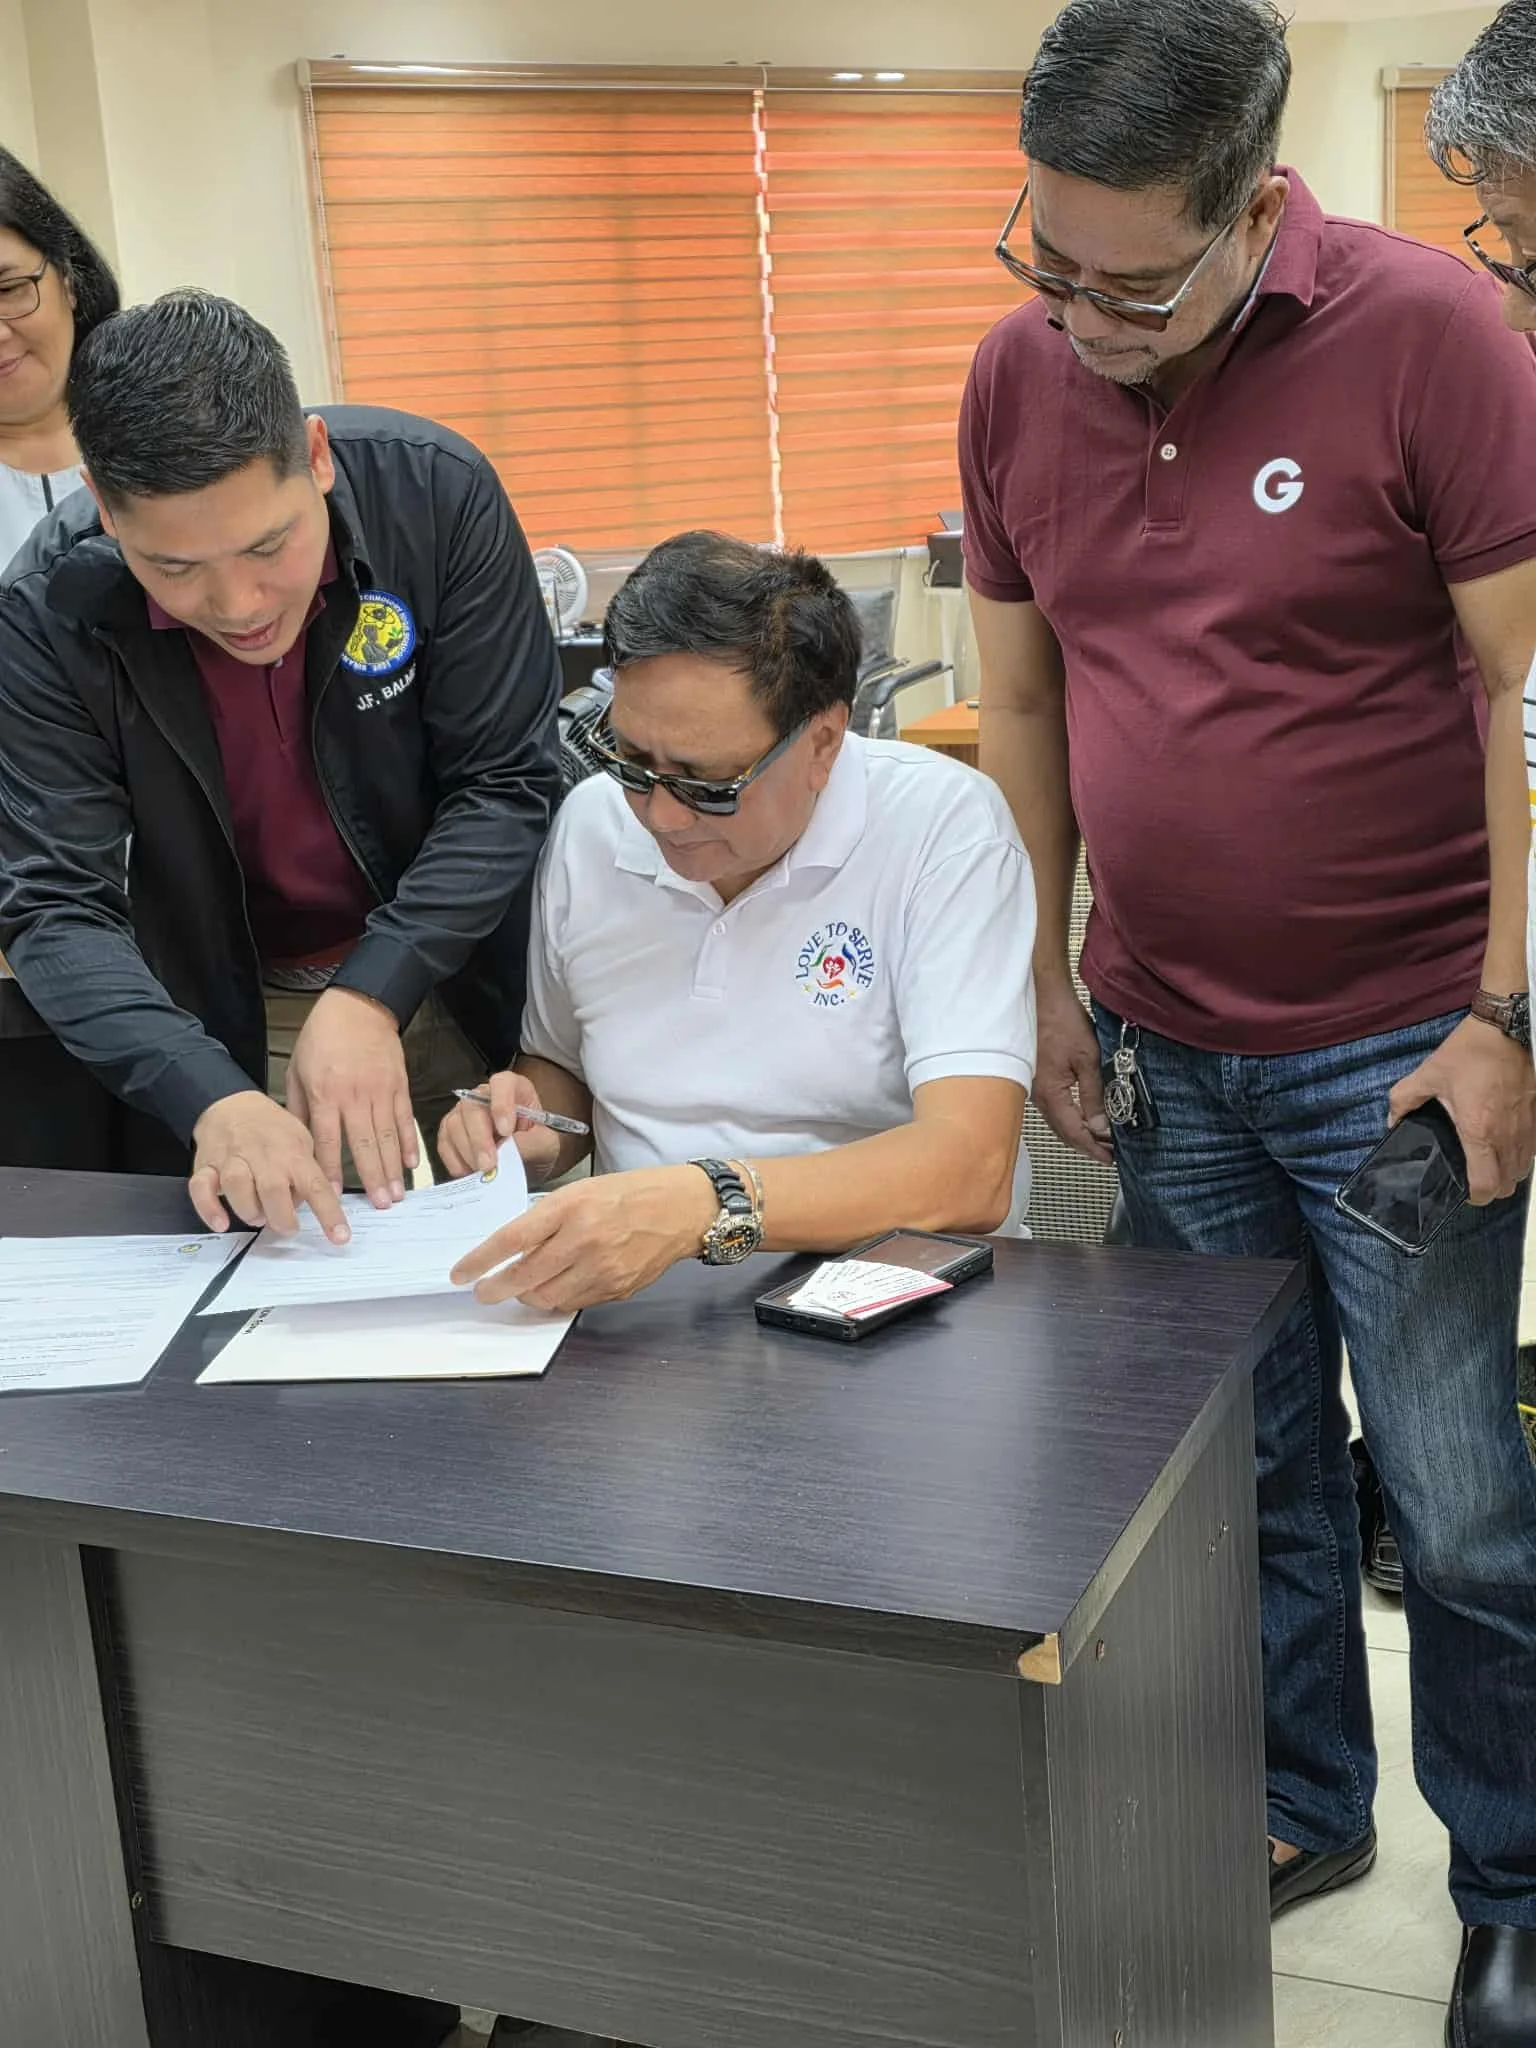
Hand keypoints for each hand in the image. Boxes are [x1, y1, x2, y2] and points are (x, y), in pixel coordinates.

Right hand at [189, 1090, 350, 1242]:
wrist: (232, 1104)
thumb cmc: (271, 1129)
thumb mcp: (303, 1141)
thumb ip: (309, 1172)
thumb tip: (322, 1204)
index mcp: (292, 1153)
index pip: (315, 1185)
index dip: (329, 1213)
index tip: (340, 1237)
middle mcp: (263, 1156)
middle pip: (273, 1190)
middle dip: (281, 1218)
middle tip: (286, 1226)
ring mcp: (232, 1159)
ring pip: (237, 1188)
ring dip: (250, 1212)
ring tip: (259, 1217)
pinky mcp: (206, 1166)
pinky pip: (201, 1189)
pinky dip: (209, 1209)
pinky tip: (221, 1222)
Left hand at [286, 986, 416, 1208]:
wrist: (358, 1006)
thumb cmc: (322, 1037)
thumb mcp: (297, 1069)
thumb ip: (299, 1108)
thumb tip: (298, 1144)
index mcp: (325, 1093)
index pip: (326, 1140)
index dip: (330, 1170)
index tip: (333, 1197)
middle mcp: (354, 1095)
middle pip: (363, 1144)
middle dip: (372, 1178)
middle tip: (380, 1206)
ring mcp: (380, 1090)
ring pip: (387, 1136)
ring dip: (392, 1168)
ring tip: (397, 1195)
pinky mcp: (399, 1084)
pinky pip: (404, 1118)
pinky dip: (409, 1142)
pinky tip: (411, 1163)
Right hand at [438, 1069, 561, 1185]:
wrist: (526, 1163)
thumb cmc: (537, 1146)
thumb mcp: (547, 1145)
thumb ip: (532, 1144)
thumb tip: (508, 1151)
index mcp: (514, 1088)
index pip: (502, 1084)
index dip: (501, 1104)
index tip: (506, 1131)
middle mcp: (484, 1095)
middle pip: (472, 1107)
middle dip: (479, 1139)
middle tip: (488, 1165)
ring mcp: (464, 1113)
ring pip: (454, 1125)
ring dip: (467, 1152)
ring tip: (482, 1173)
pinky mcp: (450, 1133)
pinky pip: (444, 1143)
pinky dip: (454, 1161)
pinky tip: (468, 1174)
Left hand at [450, 1165, 715, 1312]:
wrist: (682, 1208)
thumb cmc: (630, 1193)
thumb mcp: (582, 1191)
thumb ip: (548, 1218)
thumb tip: (512, 1249)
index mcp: (572, 1206)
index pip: (513, 1239)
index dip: (480, 1261)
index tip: (460, 1274)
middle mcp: (585, 1239)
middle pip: (524, 1277)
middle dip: (495, 1289)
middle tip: (482, 1292)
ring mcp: (603, 1268)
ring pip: (547, 1298)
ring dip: (526, 1296)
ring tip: (521, 1288)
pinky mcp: (617, 1288)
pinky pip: (574, 1303)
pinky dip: (557, 1299)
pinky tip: (555, 1287)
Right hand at [1033, 978, 1113, 1164]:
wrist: (1042, 995)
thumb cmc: (1061, 1020)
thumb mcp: (1087, 1059)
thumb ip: (1094, 1095)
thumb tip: (1101, 1124)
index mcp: (1051, 1094)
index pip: (1073, 1132)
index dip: (1092, 1147)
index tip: (1109, 1158)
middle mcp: (1038, 1096)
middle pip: (1063, 1131)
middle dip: (1085, 1144)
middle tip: (1108, 1153)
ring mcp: (1035, 1087)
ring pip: (1057, 1120)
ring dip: (1077, 1132)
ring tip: (1099, 1138)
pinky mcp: (1036, 1077)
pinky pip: (1053, 1107)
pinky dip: (1069, 1117)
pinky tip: (1081, 1115)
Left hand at [1389, 1013, 1535, 1205]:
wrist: (1507, 1029)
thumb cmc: (1468, 1053)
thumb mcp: (1428, 1074)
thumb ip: (1403, 1100)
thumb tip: (1392, 1121)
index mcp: (1479, 1131)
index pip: (1486, 1185)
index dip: (1475, 1196)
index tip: (1463, 1190)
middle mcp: (1509, 1136)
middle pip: (1508, 1185)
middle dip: (1492, 1187)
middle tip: (1474, 1174)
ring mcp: (1529, 1128)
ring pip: (1524, 1169)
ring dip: (1508, 1172)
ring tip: (1489, 1160)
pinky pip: (1533, 1149)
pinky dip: (1522, 1154)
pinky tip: (1506, 1141)